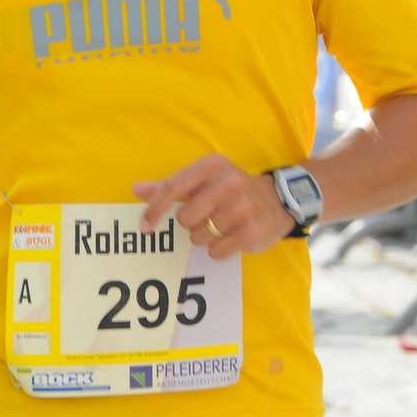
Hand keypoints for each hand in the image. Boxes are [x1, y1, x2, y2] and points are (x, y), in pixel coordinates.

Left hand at [135, 156, 293, 260]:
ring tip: (222, 226)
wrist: (279, 199)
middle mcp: (229, 183)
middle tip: (207, 217)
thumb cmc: (232, 189)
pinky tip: (232, 236)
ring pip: (199, 237)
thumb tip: (137, 189)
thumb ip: (171, 186)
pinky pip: (216, 251)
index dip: (154, 210)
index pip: (172, 188)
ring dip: (206, 237)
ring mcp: (242, 207)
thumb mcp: (205, 180)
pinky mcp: (251, 231)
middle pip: (185, 219)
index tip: (145, 227)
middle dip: (191, 224)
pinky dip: (219, 249)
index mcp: (212, 166)